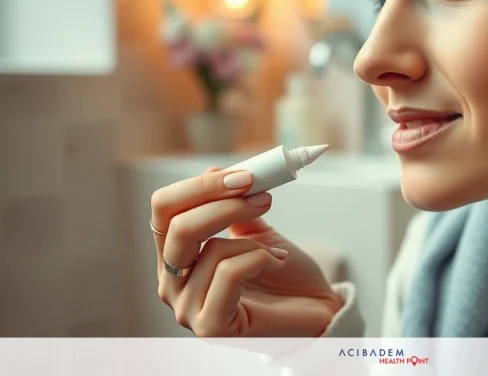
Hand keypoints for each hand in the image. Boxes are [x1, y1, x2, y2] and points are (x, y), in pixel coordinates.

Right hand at [150, 166, 343, 336]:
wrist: (314, 311)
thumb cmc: (284, 274)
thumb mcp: (255, 230)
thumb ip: (233, 205)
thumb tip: (216, 170)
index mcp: (175, 256)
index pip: (164, 209)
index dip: (200, 186)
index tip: (242, 175)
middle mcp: (171, 283)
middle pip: (176, 225)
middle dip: (222, 201)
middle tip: (261, 193)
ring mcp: (187, 308)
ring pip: (211, 249)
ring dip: (254, 241)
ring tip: (276, 252)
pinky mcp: (211, 327)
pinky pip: (229, 273)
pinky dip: (258, 259)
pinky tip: (275, 265)